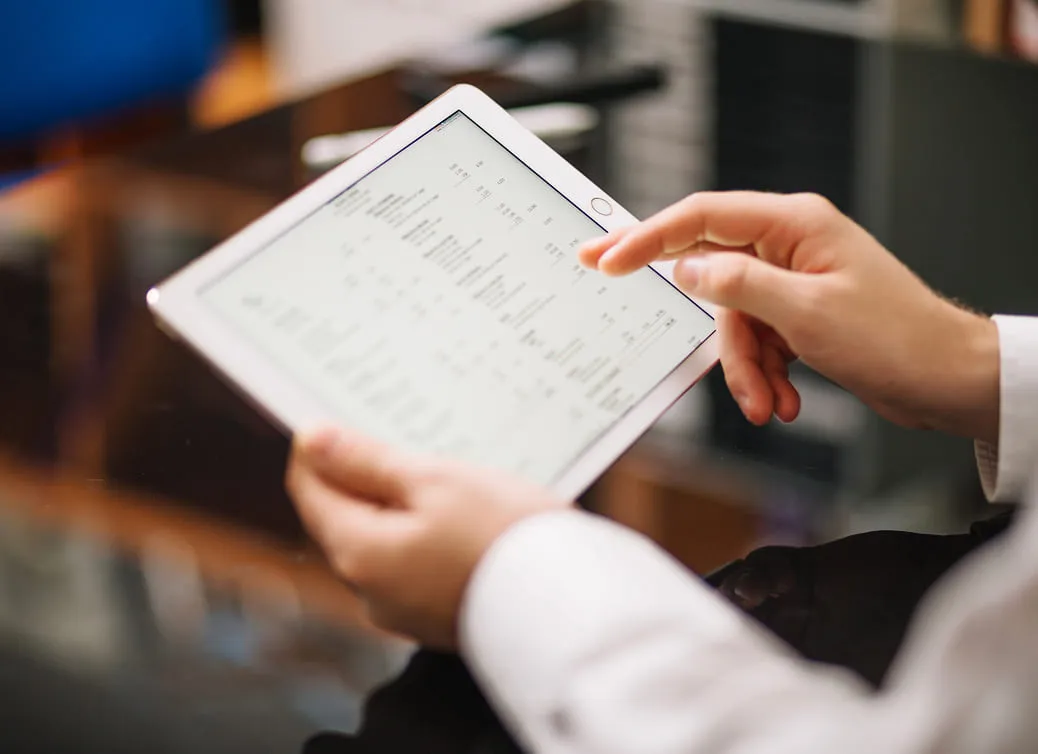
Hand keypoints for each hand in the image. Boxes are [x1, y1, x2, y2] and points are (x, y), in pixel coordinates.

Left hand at [285, 427, 568, 647]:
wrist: (571, 605)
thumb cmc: (505, 534)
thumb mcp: (435, 481)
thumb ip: (367, 461)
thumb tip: (311, 438)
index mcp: (359, 554)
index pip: (310, 491)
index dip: (317, 449)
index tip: (337, 414)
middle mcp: (370, 591)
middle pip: (345, 518)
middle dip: (364, 474)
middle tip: (399, 434)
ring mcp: (404, 609)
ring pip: (383, 540)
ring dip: (399, 503)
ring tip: (440, 470)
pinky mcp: (438, 616)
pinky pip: (415, 563)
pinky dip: (425, 533)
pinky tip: (460, 512)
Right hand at [579, 191, 998, 443]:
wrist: (944, 378)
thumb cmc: (895, 337)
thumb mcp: (805, 312)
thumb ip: (738, 284)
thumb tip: (686, 268)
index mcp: (793, 224)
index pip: (701, 217)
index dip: (646, 237)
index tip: (607, 258)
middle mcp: (790, 244)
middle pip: (714, 273)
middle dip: (708, 327)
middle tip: (633, 309)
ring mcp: (794, 279)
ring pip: (736, 320)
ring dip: (746, 367)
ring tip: (768, 402)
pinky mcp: (800, 312)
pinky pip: (759, 339)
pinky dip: (765, 373)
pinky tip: (784, 398)